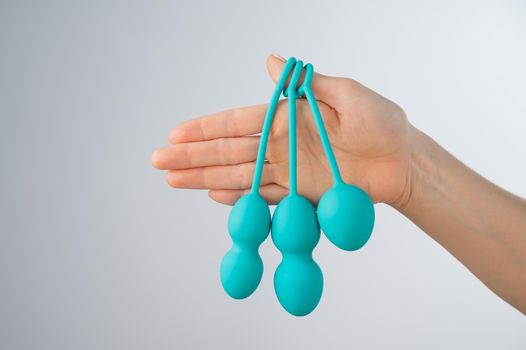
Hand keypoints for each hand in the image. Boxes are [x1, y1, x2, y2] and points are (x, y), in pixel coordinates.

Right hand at [151, 54, 412, 206]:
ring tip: (173, 181)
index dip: (205, 128)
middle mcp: (281, 144)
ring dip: (205, 178)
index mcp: (288, 117)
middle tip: (158, 162)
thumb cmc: (381, 122)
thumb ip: (305, 83)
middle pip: (228, 151)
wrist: (403, 161)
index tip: (174, 134)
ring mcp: (288, 171)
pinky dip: (239, 198)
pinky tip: (214, 195)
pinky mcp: (299, 195)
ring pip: (238, 174)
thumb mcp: (347, 94)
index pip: (237, 122)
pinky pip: (263, 196)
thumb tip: (270, 60)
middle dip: (192, 157)